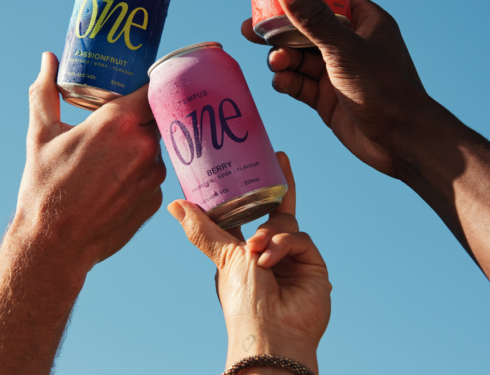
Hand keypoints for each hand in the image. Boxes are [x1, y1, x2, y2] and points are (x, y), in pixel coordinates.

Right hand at [16, 52, 166, 270]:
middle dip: (141, 118)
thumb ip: (46, 92)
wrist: (55, 243)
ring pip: (155, 148)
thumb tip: (47, 59)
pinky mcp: (156, 199)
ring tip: (111, 160)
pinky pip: (153, 176)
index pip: (150, 88)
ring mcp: (154, 174)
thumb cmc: (44, 186)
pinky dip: (139, 175)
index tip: (136, 87)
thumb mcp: (41, 134)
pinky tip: (115, 185)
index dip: (145, 86)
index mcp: (118, 121)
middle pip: (155, 117)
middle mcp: (144, 144)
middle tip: (121, 123)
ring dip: (140, 148)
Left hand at [168, 153, 330, 372]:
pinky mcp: (313, 264)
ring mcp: (294, 258)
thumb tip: (175, 204)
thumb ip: (203, 228)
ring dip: (267, 234)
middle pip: (277, 211)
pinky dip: (282, 246)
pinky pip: (300, 237)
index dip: (254, 190)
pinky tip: (269, 261)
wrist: (270, 331)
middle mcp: (271, 252)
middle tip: (279, 157)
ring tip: (254, 251)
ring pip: (285, 223)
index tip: (257, 162)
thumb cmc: (243, 300)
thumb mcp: (222, 255)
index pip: (251, 213)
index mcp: (245, 250)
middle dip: (280, 186)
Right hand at [241, 0, 442, 177]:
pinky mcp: (328, 99)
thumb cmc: (384, 88)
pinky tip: (280, 81)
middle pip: (306, 29)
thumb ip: (314, 19)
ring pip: (300, 58)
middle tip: (249, 28)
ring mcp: (338, 73)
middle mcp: (350, 44)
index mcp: (365, 22)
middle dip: (279, 30)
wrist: (401, 142)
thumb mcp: (345, 49)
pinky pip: (300, 84)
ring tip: (274, 63)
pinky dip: (288, 81)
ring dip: (282, 58)